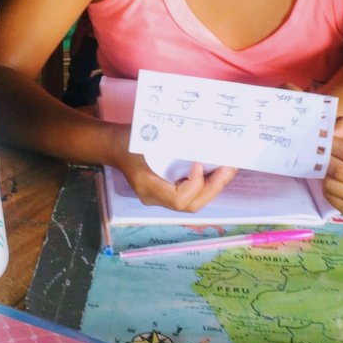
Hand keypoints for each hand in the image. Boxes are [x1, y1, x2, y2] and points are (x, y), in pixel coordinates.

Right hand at [118, 151, 237, 212]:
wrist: (113, 145)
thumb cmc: (128, 139)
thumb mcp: (147, 137)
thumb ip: (172, 144)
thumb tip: (204, 142)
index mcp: (147, 187)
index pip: (179, 199)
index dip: (195, 184)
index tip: (199, 162)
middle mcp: (155, 198)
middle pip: (190, 205)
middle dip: (213, 187)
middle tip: (229, 167)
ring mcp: (161, 197)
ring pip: (192, 202)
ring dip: (213, 186)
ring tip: (228, 168)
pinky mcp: (167, 190)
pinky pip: (190, 194)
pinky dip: (206, 183)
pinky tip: (217, 169)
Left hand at [322, 116, 342, 217]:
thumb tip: (331, 131)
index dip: (335, 145)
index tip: (325, 139)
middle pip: (342, 171)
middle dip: (326, 158)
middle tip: (318, 151)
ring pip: (333, 185)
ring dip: (324, 172)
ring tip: (328, 164)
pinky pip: (330, 196)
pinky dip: (326, 185)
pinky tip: (334, 178)